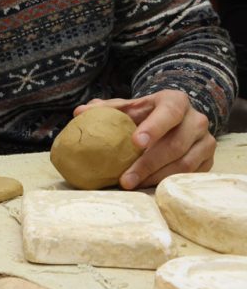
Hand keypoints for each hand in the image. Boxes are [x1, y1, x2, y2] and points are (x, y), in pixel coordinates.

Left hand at [75, 90, 213, 188]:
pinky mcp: (208, 160)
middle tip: (125, 179)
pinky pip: (190, 176)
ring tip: (132, 185)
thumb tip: (79, 113)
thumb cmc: (146, 113)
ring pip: (184, 164)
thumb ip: (106, 109)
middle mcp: (196, 120)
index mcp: (176, 102)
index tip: (135, 143)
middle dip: (148, 164)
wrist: (176, 119)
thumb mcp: (129, 107)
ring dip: (156, 177)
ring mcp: (206, 141)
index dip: (154, 128)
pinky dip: (167, 182)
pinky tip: (147, 187)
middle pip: (176, 144)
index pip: (169, 113)